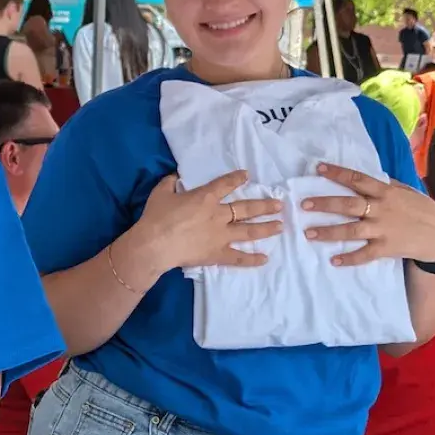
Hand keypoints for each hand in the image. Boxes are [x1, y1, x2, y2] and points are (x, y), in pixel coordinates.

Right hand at [130, 170, 283, 272]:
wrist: (154, 244)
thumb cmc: (156, 217)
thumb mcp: (160, 193)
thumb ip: (170, 183)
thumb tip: (174, 177)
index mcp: (206, 198)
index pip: (225, 184)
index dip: (237, 178)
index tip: (247, 175)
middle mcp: (219, 215)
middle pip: (247, 208)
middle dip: (265, 206)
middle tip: (279, 205)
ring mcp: (221, 236)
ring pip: (249, 231)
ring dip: (266, 228)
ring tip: (280, 226)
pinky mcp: (218, 254)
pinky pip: (238, 257)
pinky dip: (252, 259)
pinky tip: (265, 259)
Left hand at [301, 163, 434, 266]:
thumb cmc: (422, 210)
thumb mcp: (407, 191)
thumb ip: (386, 185)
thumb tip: (365, 179)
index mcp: (386, 192)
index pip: (357, 179)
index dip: (337, 173)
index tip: (318, 168)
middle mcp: (381, 209)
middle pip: (349, 205)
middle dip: (325, 204)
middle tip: (303, 204)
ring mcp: (383, 230)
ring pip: (351, 231)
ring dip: (328, 232)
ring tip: (308, 233)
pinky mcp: (386, 248)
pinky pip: (365, 254)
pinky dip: (349, 258)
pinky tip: (333, 260)